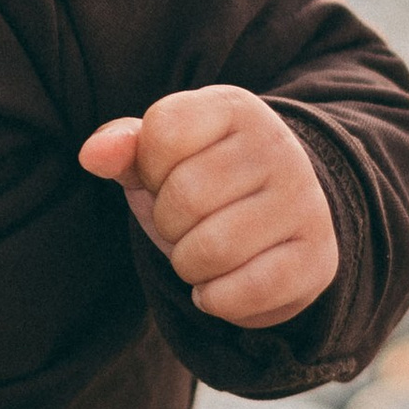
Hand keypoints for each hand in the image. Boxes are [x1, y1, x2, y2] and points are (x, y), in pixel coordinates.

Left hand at [80, 85, 337, 327]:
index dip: (151, 170)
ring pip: (211, 250)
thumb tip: (91, 155)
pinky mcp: (316, 259)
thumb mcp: (160, 160)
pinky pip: (245, 291)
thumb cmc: (204, 183)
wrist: (279, 222)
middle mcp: (277, 146)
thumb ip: (123, 149)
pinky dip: (217, 299)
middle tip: (189, 224)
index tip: (171, 177)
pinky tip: (223, 285)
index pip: (163, 134)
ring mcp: (303, 203)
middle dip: (168, 224)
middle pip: (184, 198)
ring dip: (189, 266)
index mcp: (234, 108)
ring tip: (205, 252)